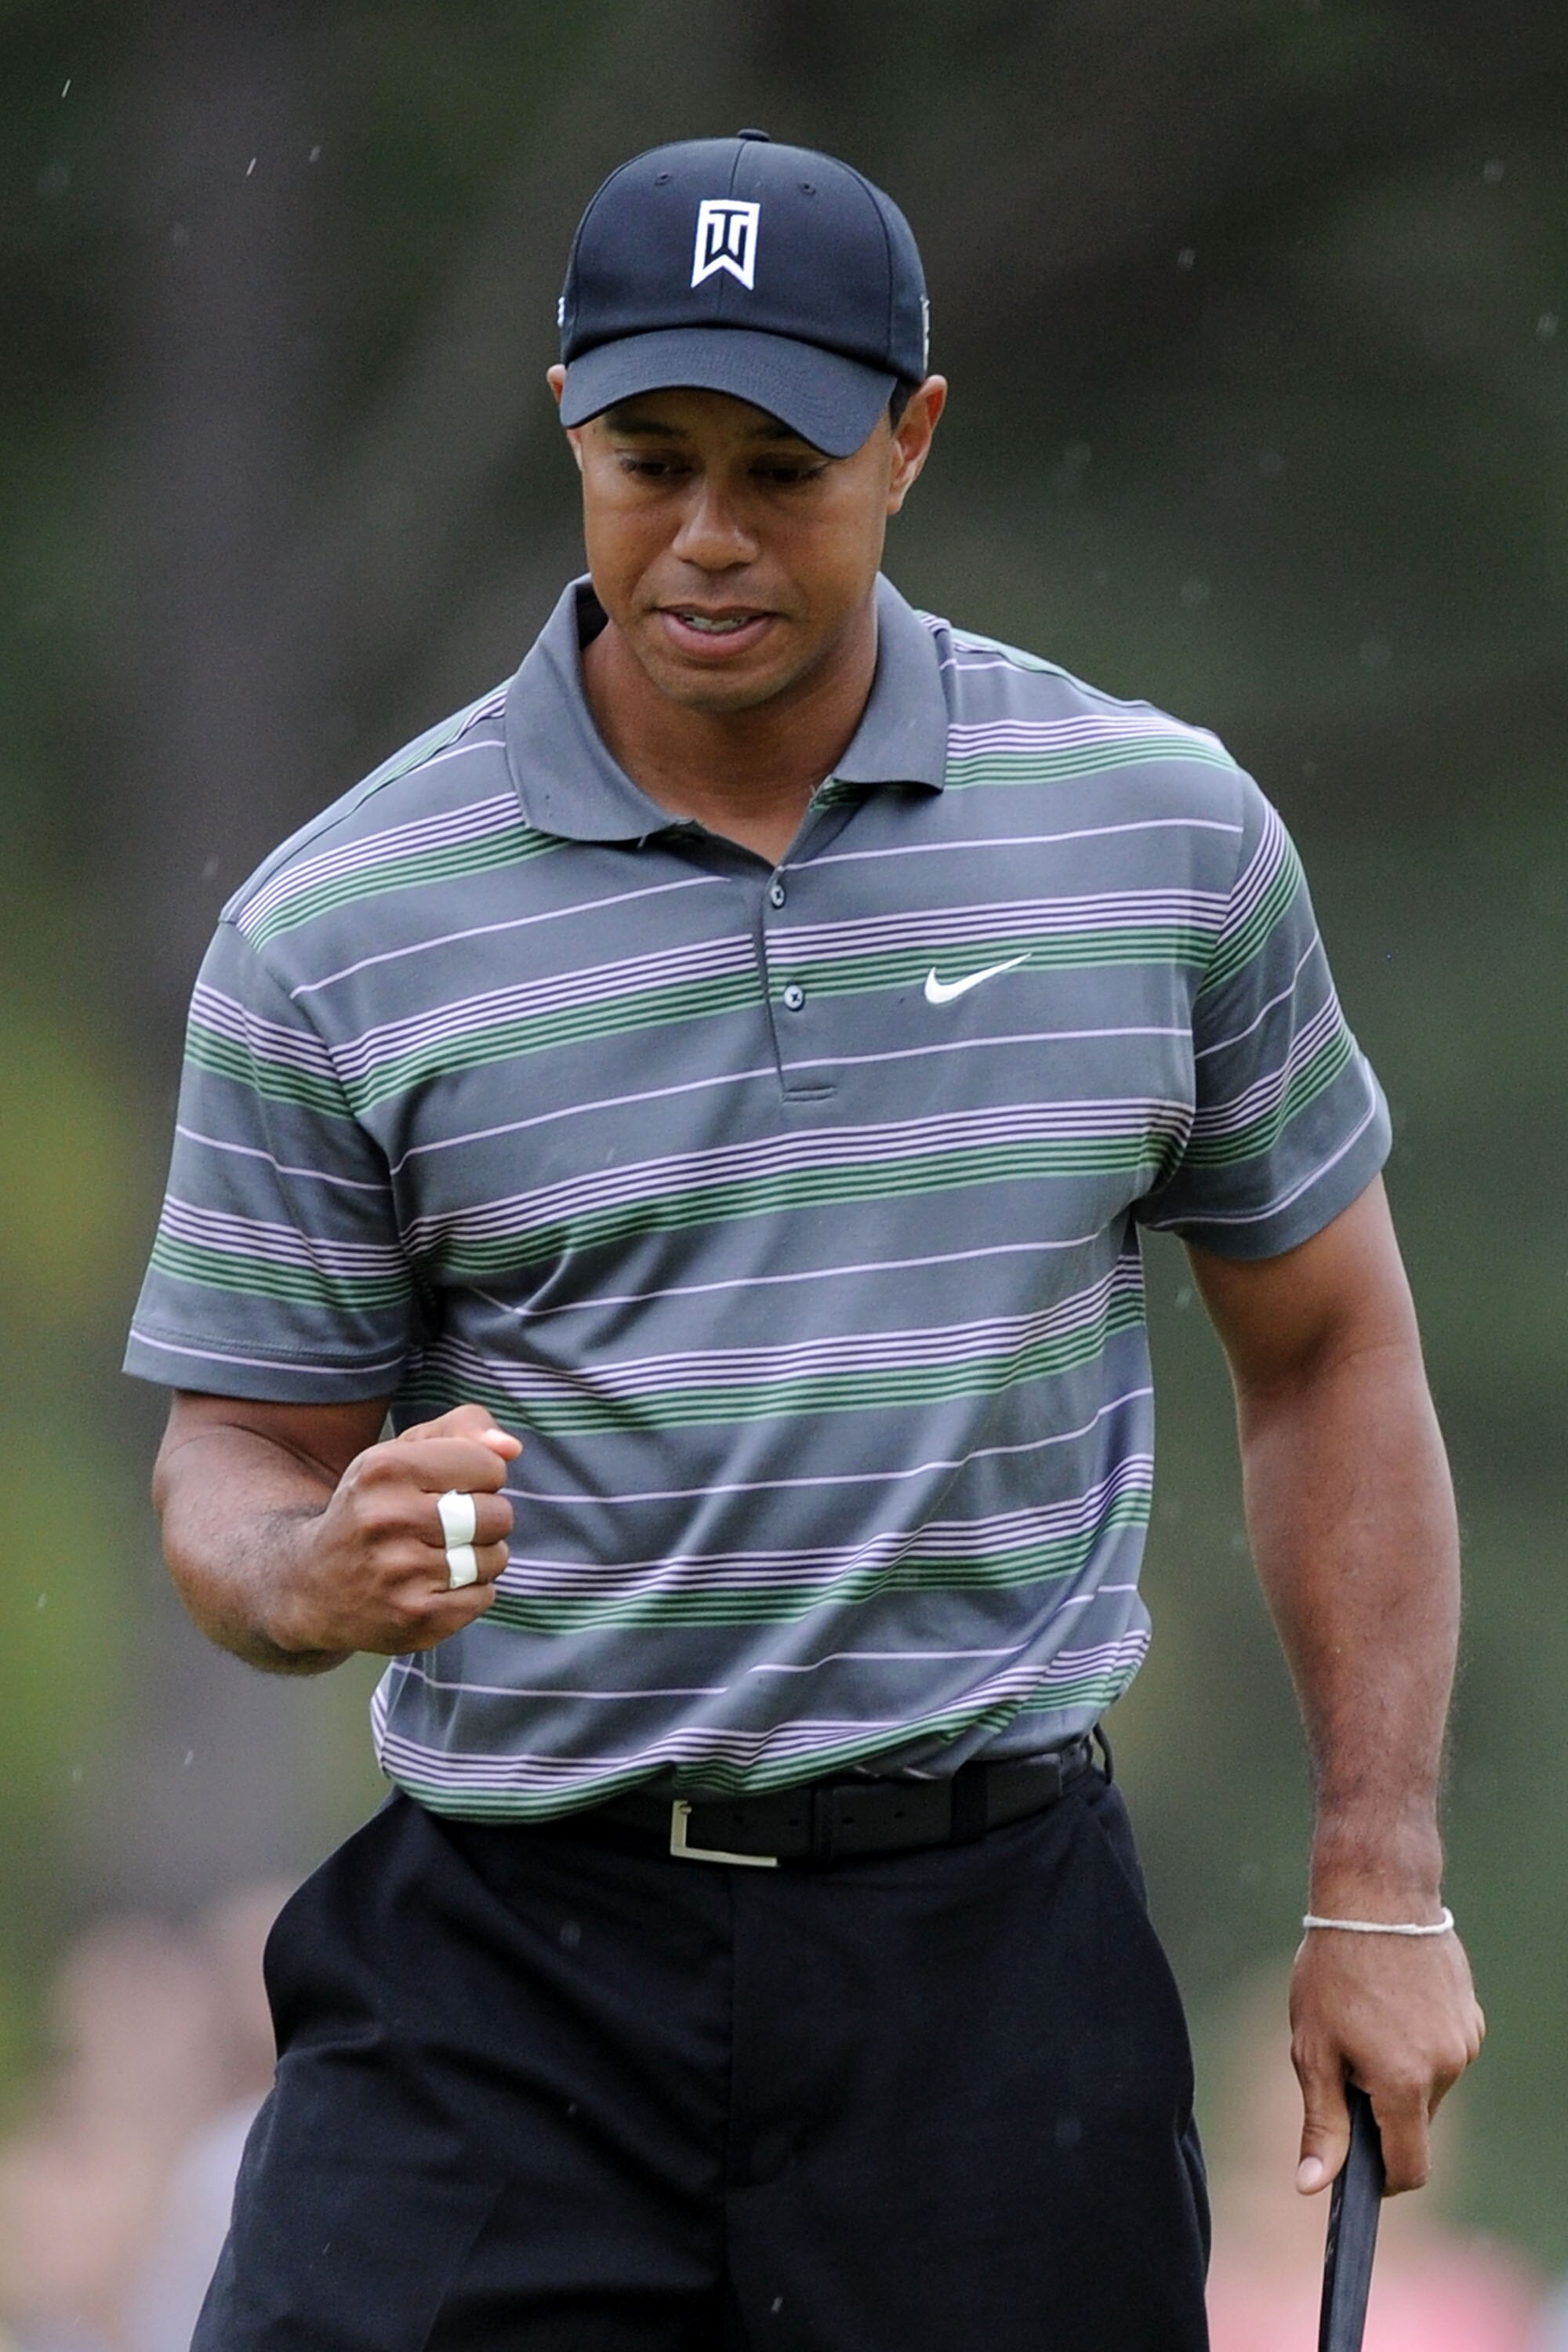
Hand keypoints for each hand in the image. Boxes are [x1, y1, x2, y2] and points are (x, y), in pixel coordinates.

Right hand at [269, 1404, 520, 1658]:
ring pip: (495, 1558)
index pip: (489, 1465)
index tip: (452, 1488)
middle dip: (484, 1519)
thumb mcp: (402, 1453)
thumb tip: (511, 1447)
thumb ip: (463, 1430)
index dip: (482, 1476)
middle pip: (498, 1515)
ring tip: (438, 1556)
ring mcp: (401, 1573)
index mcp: (386, 1468)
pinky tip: (432, 1586)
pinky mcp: (415, 1617)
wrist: (311, 1584)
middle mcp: (389, 1519)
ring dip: (479, 1558)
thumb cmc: (373, 1507)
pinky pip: (484, 1597)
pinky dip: (470, 1593)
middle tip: (448, 1526)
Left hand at [1289, 1923, 1483, 2194]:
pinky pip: (1443, 2053)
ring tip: (1365, 2022)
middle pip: (1415, 2123)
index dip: (1382, 2181)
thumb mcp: (1313, 2048)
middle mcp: (1447, 2068)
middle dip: (1381, 2110)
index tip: (1360, 2172)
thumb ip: (1321, 2122)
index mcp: (1405, 2082)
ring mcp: (1465, 2041)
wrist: (1377, 1897)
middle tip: (1344, 2062)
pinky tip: (1390, 2006)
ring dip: (1399, 2074)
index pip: (1410, 2167)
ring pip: (1429, 2086)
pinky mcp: (1472, 2017)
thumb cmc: (1335, 1969)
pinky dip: (1417, 2046)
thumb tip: (1312, 2185)